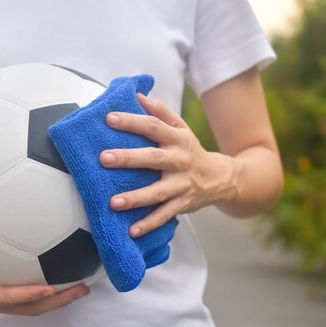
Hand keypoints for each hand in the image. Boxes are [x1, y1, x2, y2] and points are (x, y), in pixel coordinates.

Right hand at [0, 226, 89, 315]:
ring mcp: (2, 301)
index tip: (49, 287)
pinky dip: (51, 287)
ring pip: (35, 304)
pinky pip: (31, 295)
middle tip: (83, 287)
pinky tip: (67, 269)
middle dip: (57, 300)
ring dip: (60, 297)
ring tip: (85, 284)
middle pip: (31, 307)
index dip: (27, 295)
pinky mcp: (6, 295)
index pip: (6, 298)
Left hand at [99, 94, 234, 237]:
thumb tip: (137, 95)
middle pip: (152, 158)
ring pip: (157, 192)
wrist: (221, 178)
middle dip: (128, 158)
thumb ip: (160, 112)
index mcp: (176, 138)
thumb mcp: (180, 127)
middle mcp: (179, 160)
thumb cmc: (190, 150)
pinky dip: (149, 224)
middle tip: (104, 158)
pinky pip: (164, 216)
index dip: (132, 121)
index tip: (109, 118)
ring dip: (135, 198)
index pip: (152, 126)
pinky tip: (131, 231)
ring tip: (113, 202)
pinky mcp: (182, 204)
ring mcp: (181, 184)